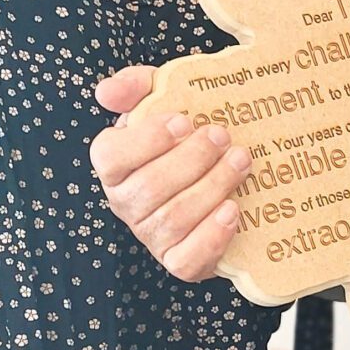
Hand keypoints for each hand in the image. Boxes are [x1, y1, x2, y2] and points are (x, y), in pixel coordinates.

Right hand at [90, 64, 251, 280]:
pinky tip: (234, 210)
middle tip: (223, 137)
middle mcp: (126, 203)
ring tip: (240, 162)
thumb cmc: (187, 138)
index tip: (185, 122)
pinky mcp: (180, 261)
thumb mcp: (165, 100)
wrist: (225, 175)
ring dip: (212, 187)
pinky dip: (212, 236)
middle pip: (150, 188)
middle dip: (192, 160)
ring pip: (174, 219)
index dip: (147, 140)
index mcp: (115, 165)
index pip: (110, 156)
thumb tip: (108, 91)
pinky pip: (187, 260)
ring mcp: (152, 236)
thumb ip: (135, 87)